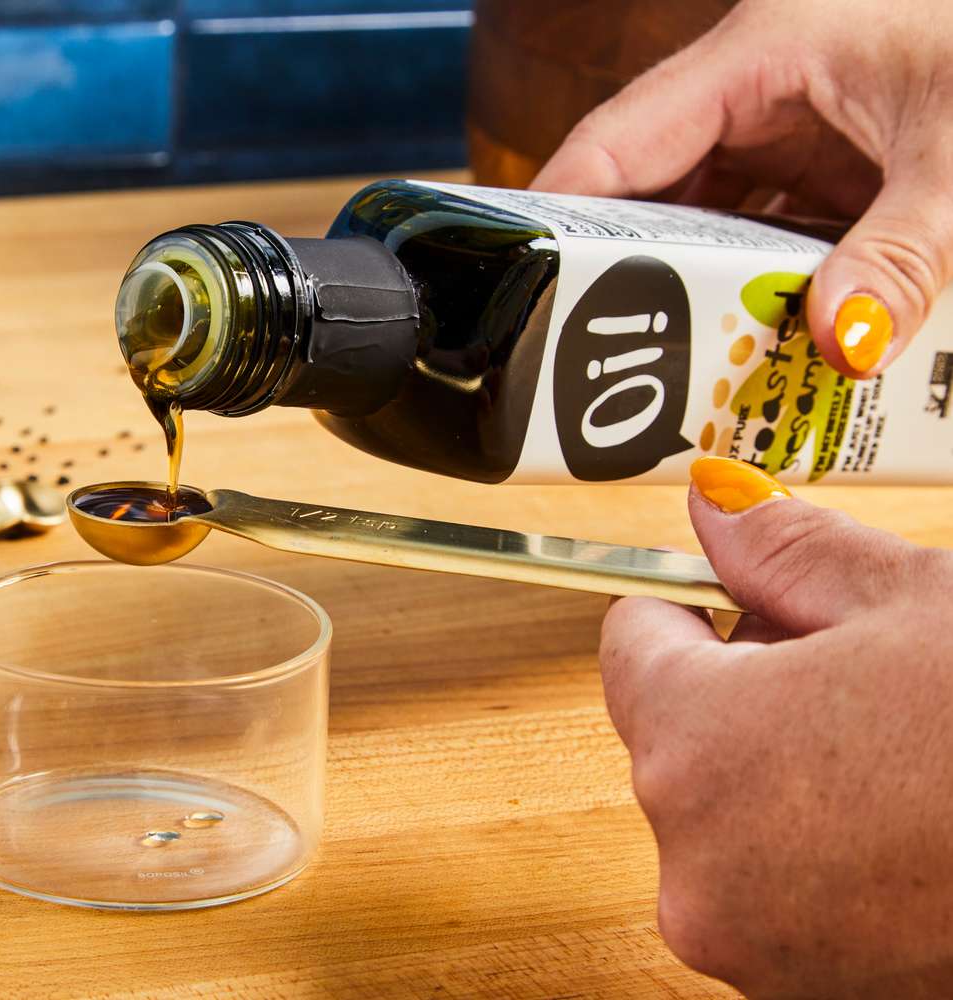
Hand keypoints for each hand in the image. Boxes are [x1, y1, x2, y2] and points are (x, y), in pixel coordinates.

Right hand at [532, 0, 952, 379]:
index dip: (559, 219)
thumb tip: (841, 343)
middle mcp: (757, 90)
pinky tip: (758, 343)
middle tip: (606, 361)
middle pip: (649, 197)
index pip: (617, 142)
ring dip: (698, 296)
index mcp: (761, 52)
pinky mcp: (824, 171)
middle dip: (631, 280)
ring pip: (703, 226)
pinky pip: (761, 239)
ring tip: (680, 367)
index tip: (522, 293)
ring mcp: (789, 132)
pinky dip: (757, 293)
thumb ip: (904, 255)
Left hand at [601, 457, 952, 997]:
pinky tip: (908, 826)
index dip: (696, 607)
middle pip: (677, 734)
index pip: (631, 643)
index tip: (749, 602)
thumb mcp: (913, 602)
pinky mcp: (806, 990)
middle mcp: (695, 862)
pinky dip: (822, 855)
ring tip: (904, 756)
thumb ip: (788, 549)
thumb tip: (719, 508)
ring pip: (727, 815)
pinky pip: (778, 890)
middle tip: (863, 676)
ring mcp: (750, 941)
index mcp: (695, 748)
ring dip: (787, 778)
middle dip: (751, 694)